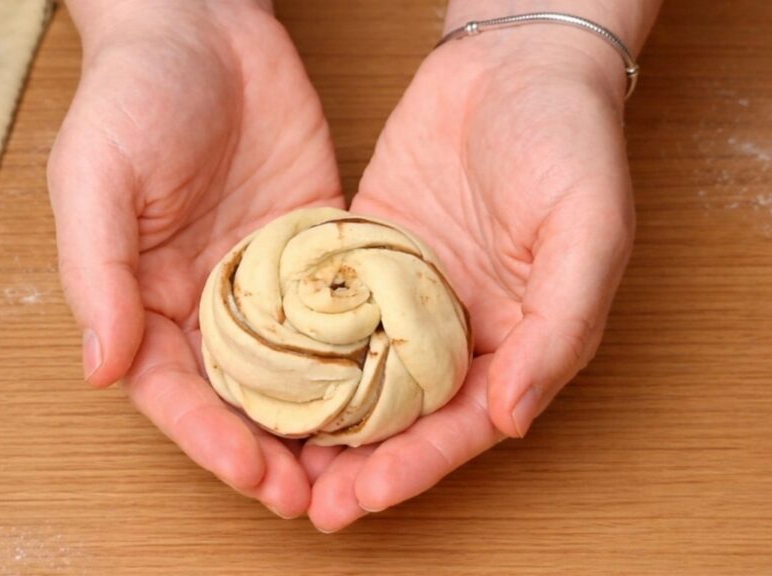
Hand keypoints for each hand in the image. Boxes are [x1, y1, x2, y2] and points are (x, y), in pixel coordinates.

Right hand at [48, 0, 341, 517]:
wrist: (200, 24)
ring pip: (297, 365)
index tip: (254, 477)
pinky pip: (340, 307)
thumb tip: (101, 370)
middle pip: (240, 394)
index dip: (210, 439)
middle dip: (274, 449)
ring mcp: (265, 277)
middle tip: (318, 497)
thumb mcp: (95, 180)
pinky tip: (394, 382)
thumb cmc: (129, 97)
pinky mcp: (315, 244)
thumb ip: (96, 274)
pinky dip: (362, 349)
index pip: (175, 389)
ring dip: (325, 419)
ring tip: (364, 465)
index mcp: (144, 298)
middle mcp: (206, 300)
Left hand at [302, 25, 635, 530]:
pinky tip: (262, 370)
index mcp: (517, 338)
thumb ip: (559, 329)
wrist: (516, 61)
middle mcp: (456, 326)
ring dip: (321, 417)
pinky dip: (300, 342)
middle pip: (402, 411)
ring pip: (358, 369)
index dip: (415, 464)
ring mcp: (406, 292)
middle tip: (305, 501)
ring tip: (271, 455)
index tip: (363, 498)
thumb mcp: (588, 233)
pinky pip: (328, 307)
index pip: (462, 421)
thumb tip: (512, 419)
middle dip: (357, 462)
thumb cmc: (570, 141)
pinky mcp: (366, 253)